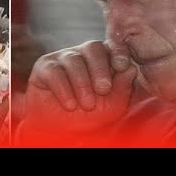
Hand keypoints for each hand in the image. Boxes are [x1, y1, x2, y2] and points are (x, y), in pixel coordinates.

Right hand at [22, 40, 136, 144]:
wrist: (59, 130)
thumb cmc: (87, 115)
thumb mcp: (111, 106)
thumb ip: (122, 88)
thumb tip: (131, 68)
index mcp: (102, 59)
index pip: (111, 45)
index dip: (118, 52)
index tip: (123, 66)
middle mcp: (82, 54)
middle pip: (92, 47)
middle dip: (100, 69)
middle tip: (103, 90)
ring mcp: (62, 58)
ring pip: (73, 60)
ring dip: (82, 84)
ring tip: (86, 105)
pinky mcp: (44, 67)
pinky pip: (55, 71)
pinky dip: (64, 90)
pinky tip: (70, 105)